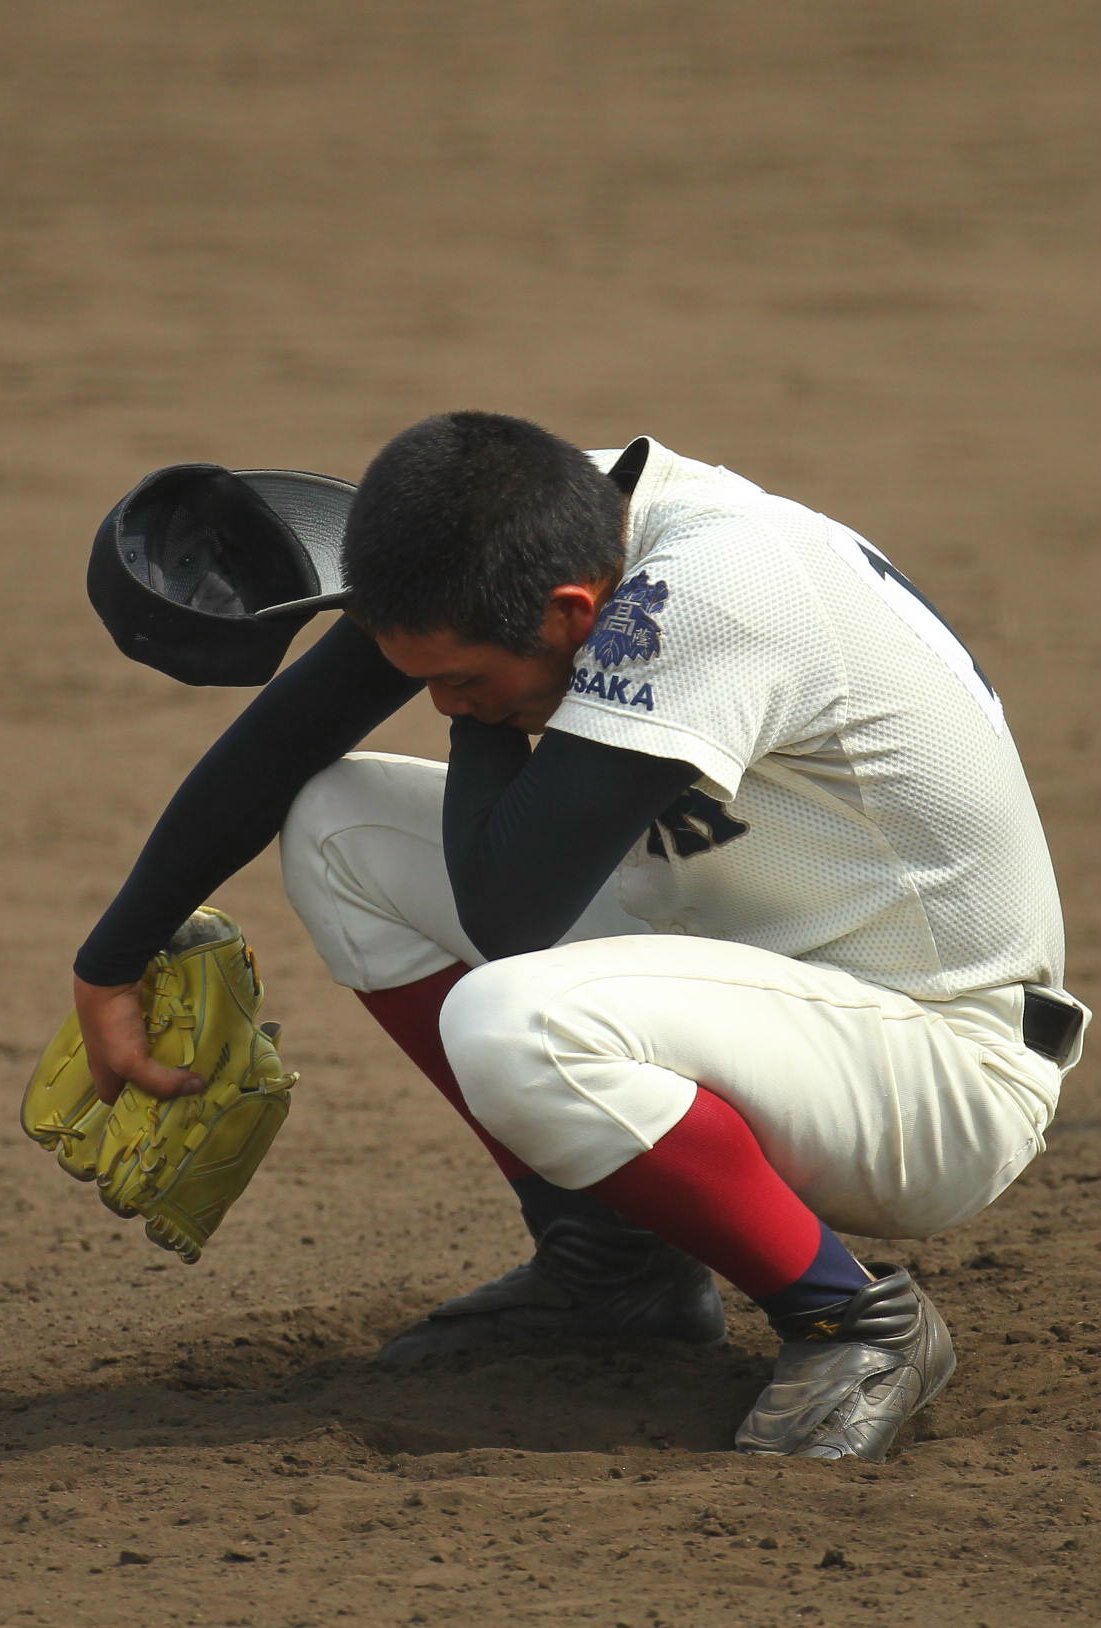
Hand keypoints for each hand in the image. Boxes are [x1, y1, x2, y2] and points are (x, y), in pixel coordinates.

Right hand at [73, 975, 204, 1104]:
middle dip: (166, 1084)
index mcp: (105, 1078)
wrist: (107, 979)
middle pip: (143, 1081)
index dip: (146, 1109)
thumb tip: (198, 1087)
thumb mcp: (132, 1063)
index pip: (125, 1104)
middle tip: (195, 1087)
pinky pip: (159, 1038)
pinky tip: (193, 1045)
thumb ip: (162, 1082)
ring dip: (173, 1062)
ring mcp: (127, 1041)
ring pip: (154, 1059)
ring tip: (199, 1068)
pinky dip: (174, 1041)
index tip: (176, 1108)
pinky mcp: (139, 1023)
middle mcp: (114, 1063)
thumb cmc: (113, 1027)